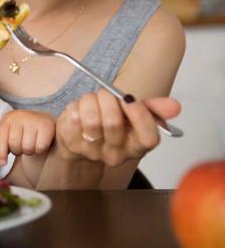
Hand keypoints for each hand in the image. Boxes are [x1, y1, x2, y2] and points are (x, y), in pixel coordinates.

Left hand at [0, 110, 56, 164]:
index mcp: (8, 119)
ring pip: (27, 147)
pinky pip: (40, 147)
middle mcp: (20, 116)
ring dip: (29, 151)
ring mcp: (34, 120)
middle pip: (14, 144)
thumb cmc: (22, 131)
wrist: (43, 120)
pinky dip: (39, 150)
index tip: (3, 162)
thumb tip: (1, 161)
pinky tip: (39, 143)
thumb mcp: (9, 135)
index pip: (0, 136)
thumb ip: (2, 147)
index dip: (1, 152)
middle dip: (17, 151)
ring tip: (30, 145)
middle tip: (21, 146)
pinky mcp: (47, 125)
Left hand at [55, 89, 180, 165]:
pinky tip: (79, 109)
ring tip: (91, 100)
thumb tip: (175, 106)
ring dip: (90, 100)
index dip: (140, 115)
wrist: (80, 138)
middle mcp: (116, 154)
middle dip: (108, 98)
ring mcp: (92, 151)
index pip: (148, 138)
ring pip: (91, 119)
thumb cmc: (109, 123)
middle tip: (105, 93)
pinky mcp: (72, 144)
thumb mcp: (133, 115)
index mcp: (136, 146)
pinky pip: (73, 117)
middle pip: (113, 123)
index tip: (130, 99)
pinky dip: (75, 106)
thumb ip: (154, 109)